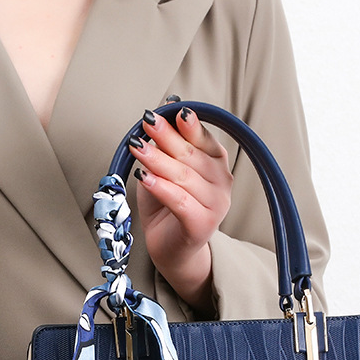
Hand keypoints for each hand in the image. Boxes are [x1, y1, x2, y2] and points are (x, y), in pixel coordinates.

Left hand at [129, 106, 231, 315]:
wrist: (170, 248)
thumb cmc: (167, 205)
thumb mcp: (164, 169)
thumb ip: (165, 146)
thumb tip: (160, 112)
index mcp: (217, 163)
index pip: (203, 138)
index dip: (185, 124)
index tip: (166, 111)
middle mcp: (222, 182)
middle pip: (191, 156)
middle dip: (166, 137)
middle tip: (145, 123)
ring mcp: (216, 205)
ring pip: (183, 177)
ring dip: (158, 160)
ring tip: (137, 147)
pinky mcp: (202, 225)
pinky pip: (180, 202)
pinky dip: (161, 188)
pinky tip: (144, 177)